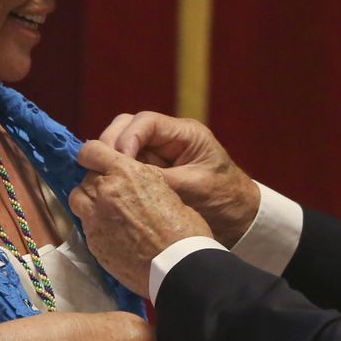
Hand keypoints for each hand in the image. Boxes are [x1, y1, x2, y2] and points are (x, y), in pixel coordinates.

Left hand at [69, 140, 211, 295]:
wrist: (178, 266)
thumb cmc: (182, 226)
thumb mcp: (164, 188)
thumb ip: (139, 180)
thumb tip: (131, 181)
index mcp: (126, 173)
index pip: (91, 151)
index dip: (94, 155)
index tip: (99, 161)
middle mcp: (104, 192)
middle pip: (85, 177)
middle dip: (97, 181)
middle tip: (114, 192)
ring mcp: (95, 219)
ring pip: (78, 199)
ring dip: (89, 201)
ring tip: (109, 211)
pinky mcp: (93, 242)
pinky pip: (86, 225)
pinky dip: (96, 224)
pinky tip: (114, 233)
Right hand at [99, 112, 260, 245]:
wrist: (239, 218)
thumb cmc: (224, 200)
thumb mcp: (194, 189)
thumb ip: (161, 181)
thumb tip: (125, 179)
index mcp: (184, 134)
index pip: (145, 122)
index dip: (126, 138)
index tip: (119, 162)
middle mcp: (167, 138)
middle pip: (127, 127)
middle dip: (111, 145)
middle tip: (101, 170)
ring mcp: (157, 154)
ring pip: (120, 145)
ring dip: (109, 160)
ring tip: (104, 182)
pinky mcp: (150, 171)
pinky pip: (125, 166)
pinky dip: (114, 174)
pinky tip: (109, 190)